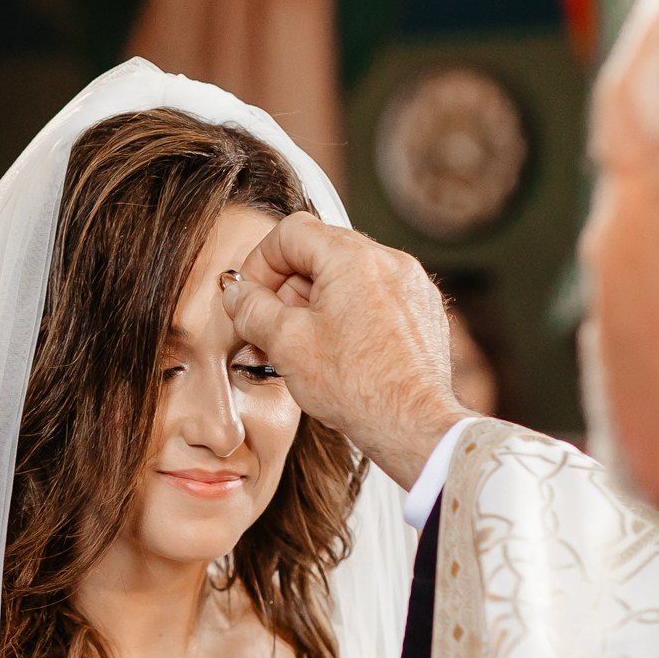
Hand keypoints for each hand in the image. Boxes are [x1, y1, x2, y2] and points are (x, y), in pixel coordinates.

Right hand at [220, 212, 470, 489]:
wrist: (413, 425)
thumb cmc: (356, 387)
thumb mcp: (286, 344)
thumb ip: (251, 308)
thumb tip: (236, 293)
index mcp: (354, 258)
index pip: (291, 232)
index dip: (261, 263)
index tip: (252, 297)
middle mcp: (390, 261)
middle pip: (321, 252)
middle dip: (288, 287)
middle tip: (273, 327)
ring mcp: (411, 285)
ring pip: (348, 275)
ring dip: (317, 302)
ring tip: (306, 344)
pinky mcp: (422, 311)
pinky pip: (375, 297)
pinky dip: (349, 314)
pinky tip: (339, 352)